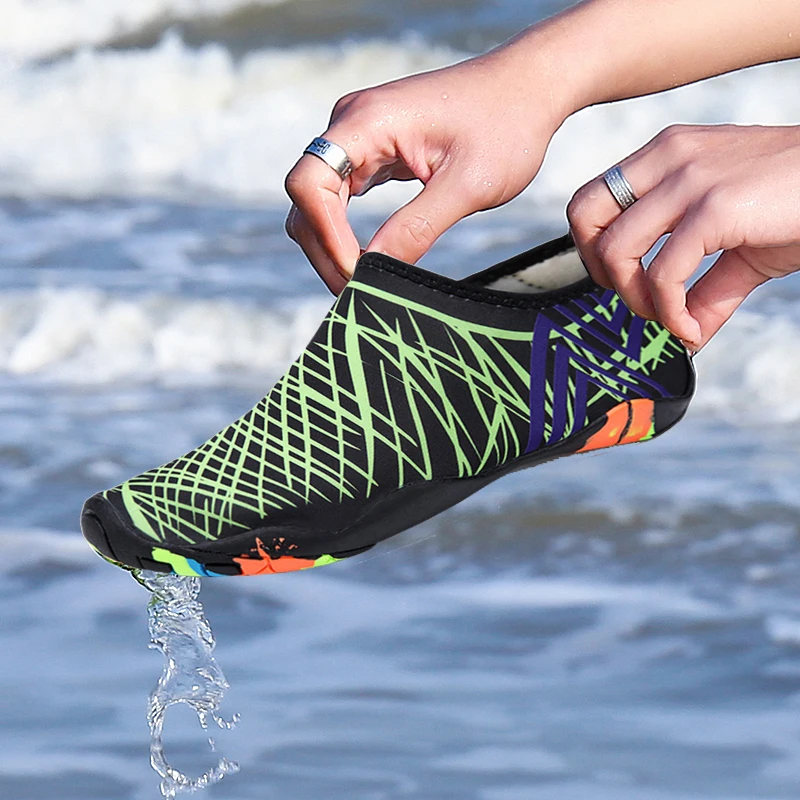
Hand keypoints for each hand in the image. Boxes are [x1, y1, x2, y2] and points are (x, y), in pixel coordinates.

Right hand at [284, 47, 566, 293]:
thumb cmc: (506, 124)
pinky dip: (345, 230)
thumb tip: (375, 270)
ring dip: (332, 243)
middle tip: (356, 291)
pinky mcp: (374, 151)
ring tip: (360, 281)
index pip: (309, 183)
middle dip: (325, 248)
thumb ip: (418, 227)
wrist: (528, 88)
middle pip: (307, 196)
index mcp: (369, 121)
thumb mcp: (468, 185)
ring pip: (319, 200)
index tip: (356, 270)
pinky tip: (367, 257)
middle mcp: (353, 123)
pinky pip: (341, 196)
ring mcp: (360, 136)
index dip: (324, 234)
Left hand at [568, 124, 799, 349]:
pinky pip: (663, 274)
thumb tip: (684, 337)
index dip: (589, 248)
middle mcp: (669, 157)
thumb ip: (702, 287)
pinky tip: (689, 327)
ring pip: (616, 250)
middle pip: (584, 217)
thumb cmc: (796, 206)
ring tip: (667, 318)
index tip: (619, 279)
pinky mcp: (715, 206)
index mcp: (665, 154)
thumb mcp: (736, 244)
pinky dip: (669, 312)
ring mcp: (690, 178)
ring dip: (634, 299)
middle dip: (598, 270)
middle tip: (633, 298)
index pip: (590, 199)